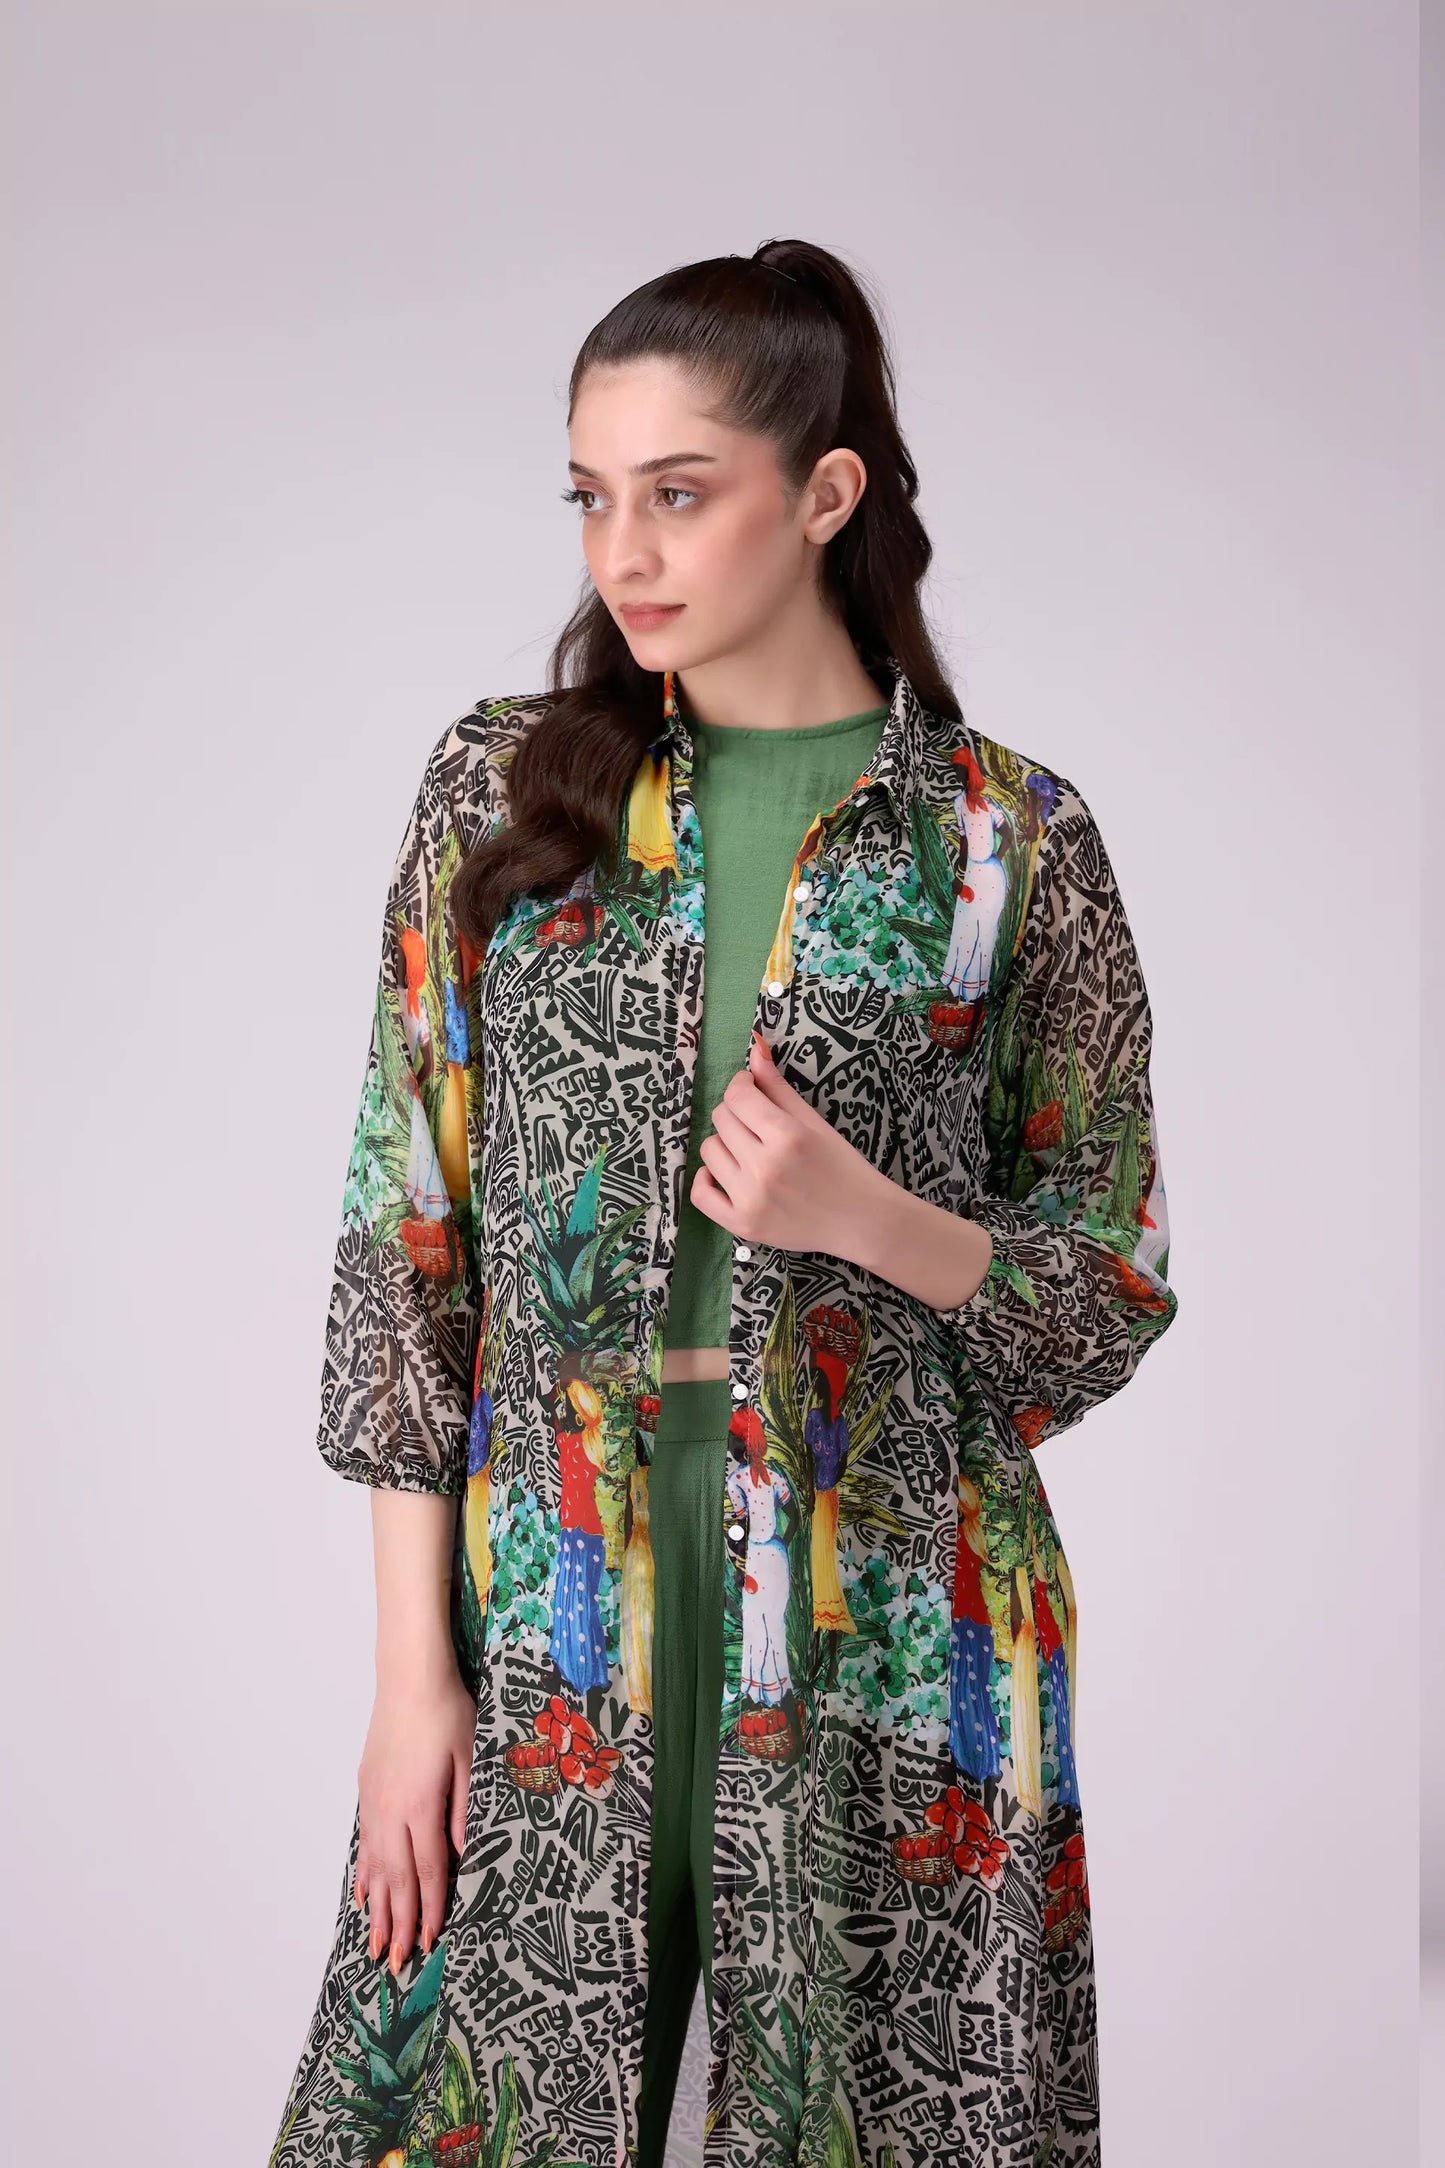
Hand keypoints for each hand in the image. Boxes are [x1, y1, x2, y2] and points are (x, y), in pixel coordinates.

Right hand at [352, 1663, 476, 1974]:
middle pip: (396, 1879)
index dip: (430, 1910)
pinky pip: (365, 1845)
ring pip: (375, 1868)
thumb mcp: (470, 1758)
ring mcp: (375, 1803)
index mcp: (421, 1804)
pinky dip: (365, 1876)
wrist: (409, 1679)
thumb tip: (465, 1856)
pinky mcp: (367, 1792)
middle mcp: (392, 1810)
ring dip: (377, 1909)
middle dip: (398, 1925)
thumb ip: (465, 1810)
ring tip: (374, 1945)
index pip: (427, 1870)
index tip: (430, 1943)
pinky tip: (363, 1897)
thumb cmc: (448, 1713)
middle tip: (395, 1965)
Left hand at [689, 1030, 889, 1263]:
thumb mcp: (815, 1122)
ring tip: (748, 1151)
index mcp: (788, 1136)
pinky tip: (724, 1173)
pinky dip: (706, 1179)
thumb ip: (779, 1087)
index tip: (751, 1089)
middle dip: (736, 1113)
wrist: (861, 1219)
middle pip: (721, 1119)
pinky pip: (700, 1195)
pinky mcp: (743, 1224)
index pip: (738, 1095)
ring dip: (725, 1144)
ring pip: (709, 1151)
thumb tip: (755, 1048)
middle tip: (757, 1124)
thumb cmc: (843, 1166)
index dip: (742, 1085)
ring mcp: (751, 1198)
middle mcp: (766, 1166)